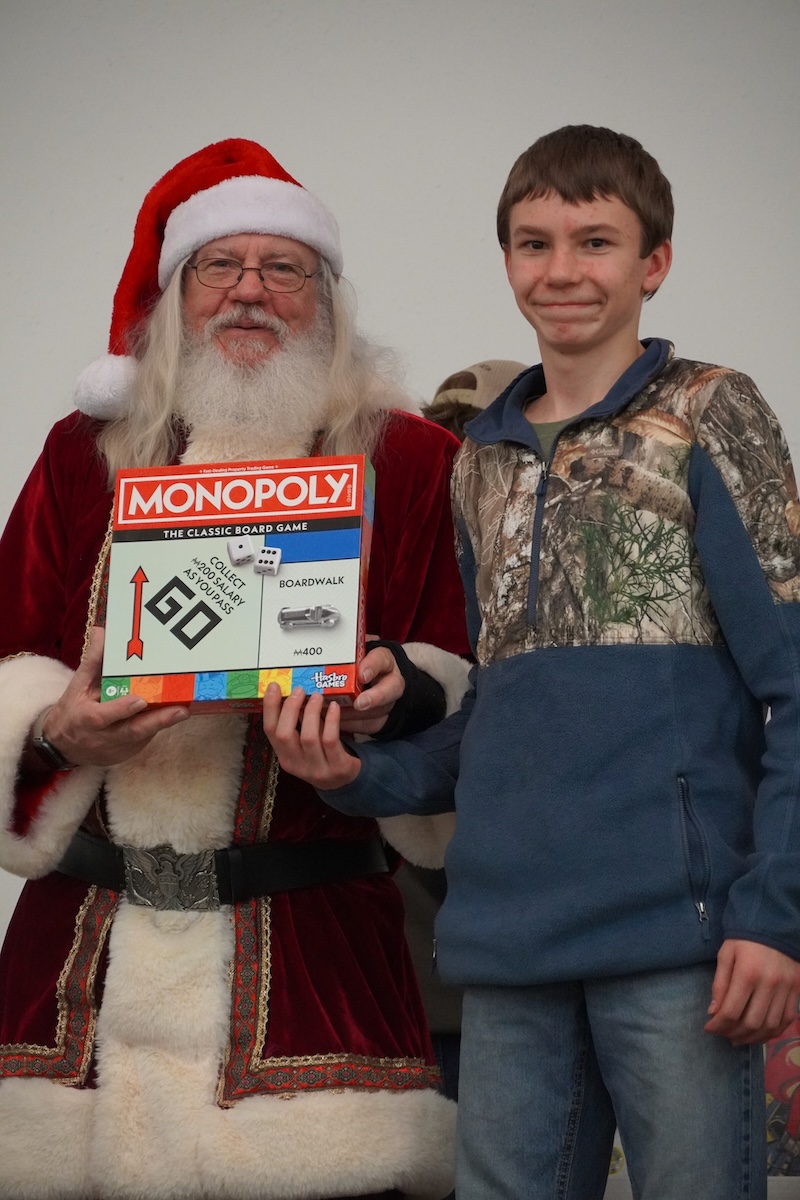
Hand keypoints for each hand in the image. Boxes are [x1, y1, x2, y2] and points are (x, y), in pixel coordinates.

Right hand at [31, 627, 189, 768]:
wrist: (63, 746)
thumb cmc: (72, 711)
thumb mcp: (77, 686)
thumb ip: (93, 661)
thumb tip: (102, 632)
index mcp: (87, 719)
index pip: (104, 716)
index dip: (122, 709)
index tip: (140, 700)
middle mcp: (103, 738)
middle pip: (133, 731)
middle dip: (158, 721)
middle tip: (181, 710)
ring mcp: (117, 749)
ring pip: (144, 736)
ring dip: (163, 723)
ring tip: (183, 709)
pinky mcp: (127, 754)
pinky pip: (145, 739)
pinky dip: (157, 727)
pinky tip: (170, 714)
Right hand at [262, 684, 361, 789]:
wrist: (344, 781)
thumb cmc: (321, 754)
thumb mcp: (303, 744)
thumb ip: (296, 724)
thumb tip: (291, 692)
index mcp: (284, 756)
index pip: (270, 731)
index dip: (270, 707)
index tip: (274, 686)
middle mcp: (296, 764)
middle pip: (285, 735)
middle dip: (290, 708)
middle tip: (299, 690)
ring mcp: (316, 769)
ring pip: (308, 737)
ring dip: (311, 712)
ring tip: (317, 696)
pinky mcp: (337, 767)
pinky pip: (330, 740)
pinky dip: (331, 720)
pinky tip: (334, 707)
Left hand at [338, 639, 404, 735]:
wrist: (381, 682)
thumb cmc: (366, 664)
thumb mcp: (362, 649)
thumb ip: (352, 644)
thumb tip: (334, 637)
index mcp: (385, 660)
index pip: (381, 660)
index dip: (372, 667)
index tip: (362, 674)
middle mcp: (390, 683)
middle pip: (388, 692)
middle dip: (373, 699)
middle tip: (358, 703)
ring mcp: (387, 704)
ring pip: (376, 713)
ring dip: (354, 715)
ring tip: (332, 712)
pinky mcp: (379, 721)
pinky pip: (366, 726)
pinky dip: (349, 726)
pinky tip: (332, 721)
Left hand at [704, 938, 799, 1043]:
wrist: (775, 924)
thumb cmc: (744, 938)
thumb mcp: (726, 954)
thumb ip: (719, 984)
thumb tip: (714, 1012)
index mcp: (747, 973)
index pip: (731, 1011)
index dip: (718, 1025)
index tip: (709, 1029)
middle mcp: (769, 984)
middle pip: (751, 1022)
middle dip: (734, 1033)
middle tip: (724, 1035)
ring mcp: (786, 989)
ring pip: (770, 1025)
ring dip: (753, 1037)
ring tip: (739, 1038)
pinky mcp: (796, 990)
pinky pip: (787, 1019)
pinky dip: (773, 1032)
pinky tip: (760, 1034)